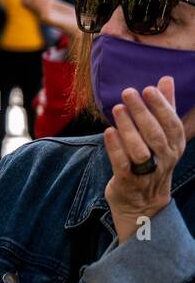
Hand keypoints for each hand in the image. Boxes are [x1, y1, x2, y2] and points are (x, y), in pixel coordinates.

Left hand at [103, 77, 184, 242]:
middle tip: (128, 92)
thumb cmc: (152, 160)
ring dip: (128, 128)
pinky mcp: (127, 181)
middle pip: (156, 135)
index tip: (149, 88)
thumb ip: (165, 108)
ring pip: (140, 149)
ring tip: (117, 109)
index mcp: (174, 146)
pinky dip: (115, 147)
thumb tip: (166, 79)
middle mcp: (164, 159)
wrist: (142, 203)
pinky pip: (122, 164)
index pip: (172, 124)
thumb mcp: (163, 135)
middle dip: (142, 112)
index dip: (162, 106)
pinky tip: (108, 131)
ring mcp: (147, 172)